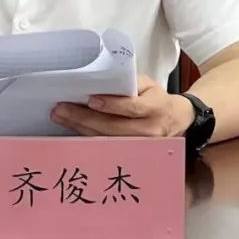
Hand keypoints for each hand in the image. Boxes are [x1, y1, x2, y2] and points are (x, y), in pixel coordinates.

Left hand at [51, 75, 194, 137]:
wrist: (177, 122)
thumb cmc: (157, 100)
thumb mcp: (149, 85)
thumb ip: (129, 84)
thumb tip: (101, 83)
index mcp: (155, 107)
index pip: (132, 108)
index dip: (111, 105)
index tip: (91, 100)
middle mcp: (150, 130)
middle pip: (113, 127)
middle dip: (84, 118)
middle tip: (61, 109)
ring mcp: (142, 147)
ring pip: (107, 140)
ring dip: (81, 129)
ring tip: (61, 117)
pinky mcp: (133, 155)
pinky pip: (107, 147)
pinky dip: (88, 138)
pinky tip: (72, 130)